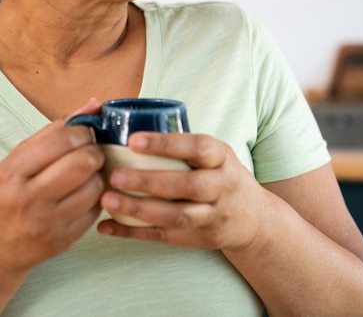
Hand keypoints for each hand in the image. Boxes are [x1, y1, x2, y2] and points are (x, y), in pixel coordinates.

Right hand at [0, 107, 104, 279]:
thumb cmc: (4, 198)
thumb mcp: (16, 161)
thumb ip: (54, 131)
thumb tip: (93, 105)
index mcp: (12, 172)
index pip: (60, 140)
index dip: (82, 131)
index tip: (84, 133)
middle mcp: (28, 198)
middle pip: (83, 162)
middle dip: (95, 151)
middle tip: (91, 151)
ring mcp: (47, 223)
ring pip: (94, 187)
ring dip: (98, 175)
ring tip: (88, 173)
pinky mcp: (63, 241)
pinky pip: (95, 211)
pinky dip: (96, 198)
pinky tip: (85, 194)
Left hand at [98, 132, 265, 251]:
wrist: (255, 220)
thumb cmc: (222, 175)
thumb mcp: (215, 153)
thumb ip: (183, 143)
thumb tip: (131, 124)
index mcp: (222, 157)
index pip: (197, 147)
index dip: (166, 144)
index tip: (133, 140)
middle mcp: (222, 186)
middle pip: (187, 185)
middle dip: (148, 181)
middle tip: (114, 175)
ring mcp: (213, 215)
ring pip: (177, 215)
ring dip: (139, 209)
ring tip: (107, 200)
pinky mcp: (201, 239)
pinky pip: (165, 237)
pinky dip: (134, 233)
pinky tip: (108, 227)